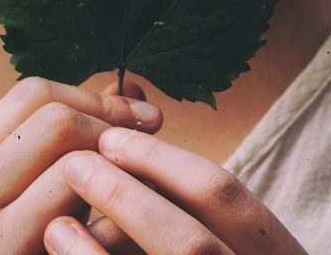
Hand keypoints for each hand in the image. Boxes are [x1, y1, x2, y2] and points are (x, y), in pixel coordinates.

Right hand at [0, 77, 162, 253]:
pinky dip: (117, 204)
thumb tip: (129, 87)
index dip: (91, 94)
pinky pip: (80, 214)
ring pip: (70, 160)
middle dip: (110, 121)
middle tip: (152, 131)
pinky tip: (132, 215)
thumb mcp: (36, 192)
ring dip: (119, 162)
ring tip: (144, 173)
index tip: (137, 111)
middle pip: (51, 118)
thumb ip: (73, 138)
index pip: (28, 94)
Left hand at [43, 128, 307, 253]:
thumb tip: (123, 91)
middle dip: (131, 195)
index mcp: (270, 251)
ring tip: (63, 204)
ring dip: (109, 235)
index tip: (117, 135)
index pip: (227, 197)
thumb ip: (170, 176)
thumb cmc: (200, 249)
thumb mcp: (202, 218)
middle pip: (193, 242)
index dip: (166, 162)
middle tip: (82, 159)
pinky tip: (60, 238)